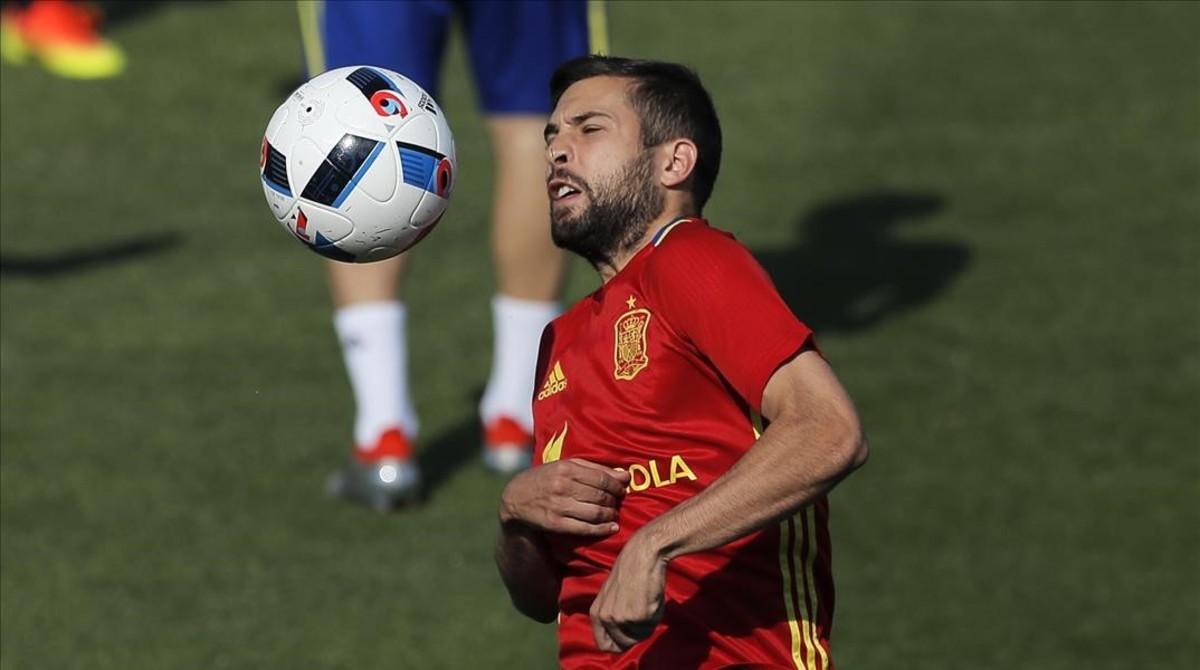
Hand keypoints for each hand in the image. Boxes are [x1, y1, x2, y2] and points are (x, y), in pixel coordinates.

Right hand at [500, 459, 629, 535]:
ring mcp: (559, 506)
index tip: (623, 488)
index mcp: (566, 469)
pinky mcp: (556, 524)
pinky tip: (612, 527)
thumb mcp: (565, 466)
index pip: (601, 478)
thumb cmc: (545, 478)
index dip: (617, 485)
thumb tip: (624, 474)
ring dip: (610, 514)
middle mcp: (562, 487)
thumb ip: (594, 468)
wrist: (515, 498)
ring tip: (614, 513)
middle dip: (614, 500)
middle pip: (600, 496)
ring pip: (595, 512)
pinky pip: (585, 528)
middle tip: (619, 501)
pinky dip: (602, 529)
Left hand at [590, 531, 666, 651]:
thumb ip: (612, 618)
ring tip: (646, 602)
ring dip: (647, 624)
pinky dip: (655, 616)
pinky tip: (651, 598)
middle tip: (642, 616)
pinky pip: (651, 627)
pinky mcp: (638, 616)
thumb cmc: (630, 572)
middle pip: (624, 644)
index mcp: (597, 613)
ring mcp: (621, 618)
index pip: (604, 645)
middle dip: (636, 634)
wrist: (642, 555)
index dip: (618, 644)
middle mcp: (606, 618)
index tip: (628, 637)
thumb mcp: (611, 597)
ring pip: (640, 636)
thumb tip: (621, 640)